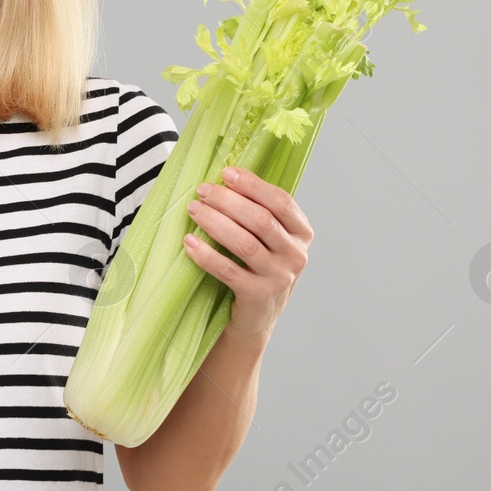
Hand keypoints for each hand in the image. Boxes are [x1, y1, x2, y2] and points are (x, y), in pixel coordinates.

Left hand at [181, 166, 312, 343]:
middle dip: (228, 201)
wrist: (256, 317)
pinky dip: (207, 255)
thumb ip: (256, 211)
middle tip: (202, 192)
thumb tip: (225, 179)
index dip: (253, 185)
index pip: (281, 201)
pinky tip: (189, 242)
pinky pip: (228, 271)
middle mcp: (296, 255)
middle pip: (261, 220)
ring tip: (193, 210)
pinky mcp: (258, 296)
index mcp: (301, 233)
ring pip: (245, 243)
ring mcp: (279, 278)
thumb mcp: (268, 239)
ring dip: (215, 223)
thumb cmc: (257, 267)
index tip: (226, 173)